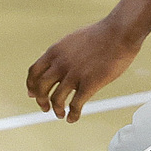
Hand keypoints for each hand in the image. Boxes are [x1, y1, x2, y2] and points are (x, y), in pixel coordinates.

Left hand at [26, 19, 141, 121]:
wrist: (119, 32)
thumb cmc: (101, 35)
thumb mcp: (72, 40)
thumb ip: (63, 53)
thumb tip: (58, 63)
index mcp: (55, 52)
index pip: (33, 72)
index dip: (31, 86)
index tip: (32, 94)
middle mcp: (60, 64)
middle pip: (41, 88)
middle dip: (41, 101)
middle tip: (45, 108)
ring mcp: (74, 75)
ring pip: (56, 100)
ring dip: (56, 110)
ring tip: (60, 114)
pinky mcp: (89, 84)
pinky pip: (75, 105)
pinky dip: (72, 115)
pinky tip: (73, 118)